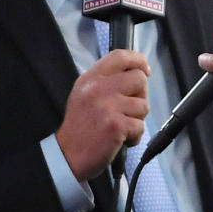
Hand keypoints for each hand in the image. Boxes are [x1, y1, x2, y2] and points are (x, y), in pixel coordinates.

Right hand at [56, 49, 150, 179]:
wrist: (67, 155)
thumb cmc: (80, 126)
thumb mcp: (85, 94)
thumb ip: (106, 80)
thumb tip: (138, 72)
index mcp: (91, 78)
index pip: (120, 56)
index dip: (138, 60)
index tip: (145, 70)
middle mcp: (99, 88)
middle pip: (139, 79)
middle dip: (141, 95)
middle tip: (129, 108)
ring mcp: (108, 106)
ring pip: (143, 105)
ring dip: (137, 119)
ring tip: (120, 126)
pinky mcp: (116, 125)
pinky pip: (140, 126)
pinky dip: (134, 136)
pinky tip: (121, 139)